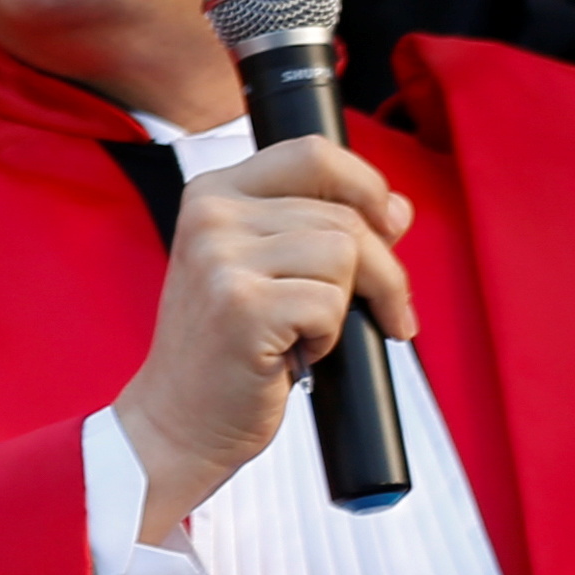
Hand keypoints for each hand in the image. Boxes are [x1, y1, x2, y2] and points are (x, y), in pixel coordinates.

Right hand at [110, 132, 412, 542]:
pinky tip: (295, 352)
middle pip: (345, 216)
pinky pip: (333, 302)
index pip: (313, 154)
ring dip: (349, 304)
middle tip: (374, 314)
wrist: (178, 420)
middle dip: (381, 271)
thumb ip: (319, 226)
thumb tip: (397, 208)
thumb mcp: (264, 268)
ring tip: (308, 332)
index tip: (388, 227)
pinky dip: (330, 336)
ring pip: (347, 254)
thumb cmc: (227, 349)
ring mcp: (220, 259)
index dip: (366, 185)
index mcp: (210, 194)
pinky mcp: (241, 306)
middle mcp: (209, 217)